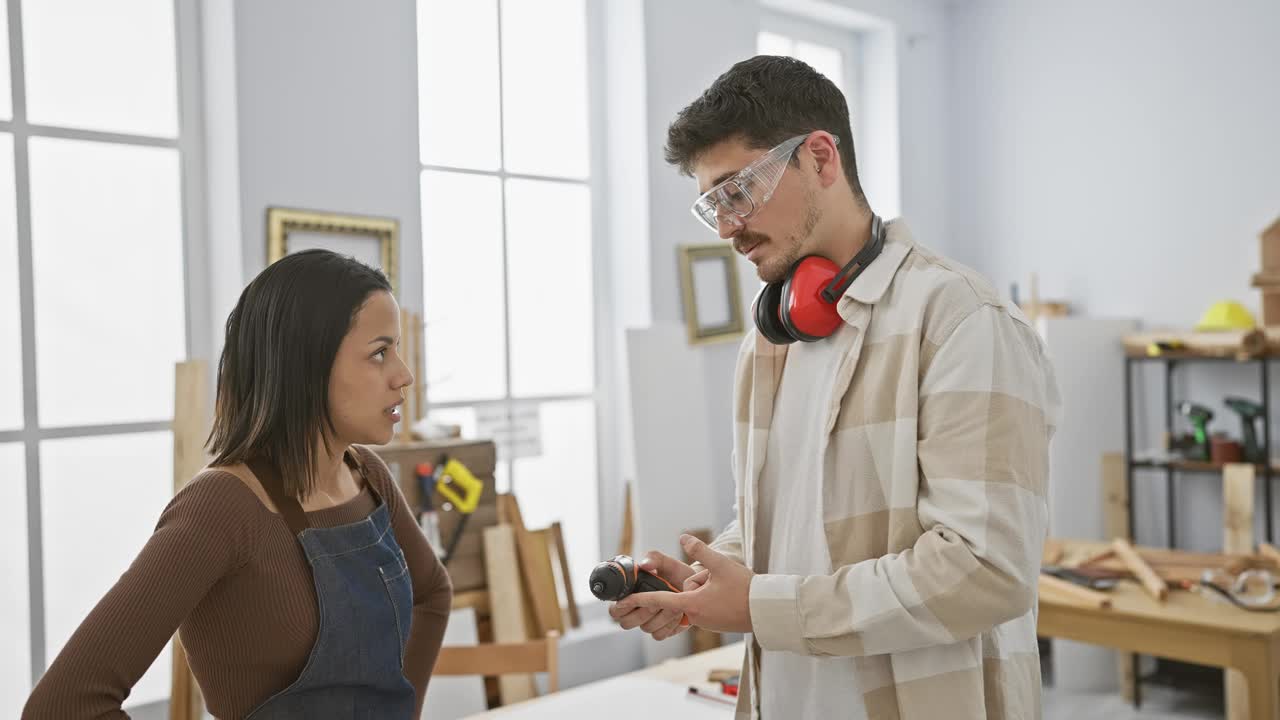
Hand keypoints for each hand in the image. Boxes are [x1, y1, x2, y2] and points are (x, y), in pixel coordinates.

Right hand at [607, 550, 695, 640]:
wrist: (696, 586)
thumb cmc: (677, 573)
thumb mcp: (666, 562)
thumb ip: (653, 558)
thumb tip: (643, 564)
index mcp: (631, 595)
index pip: (614, 610)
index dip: (620, 607)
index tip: (634, 597)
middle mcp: (637, 611)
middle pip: (626, 623)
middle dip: (643, 611)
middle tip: (658, 599)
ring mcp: (649, 623)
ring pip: (645, 628)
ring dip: (661, 615)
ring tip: (674, 602)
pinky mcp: (662, 631)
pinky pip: (659, 634)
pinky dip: (669, 624)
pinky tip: (678, 612)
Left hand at [615, 534, 754, 633]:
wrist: (767, 609)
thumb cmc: (745, 588)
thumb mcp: (721, 564)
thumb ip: (700, 550)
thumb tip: (684, 537)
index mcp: (693, 604)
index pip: (660, 601)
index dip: (640, 600)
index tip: (623, 602)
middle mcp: (697, 617)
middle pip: (685, 592)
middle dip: (698, 581)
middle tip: (719, 581)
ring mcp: (707, 623)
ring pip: (696, 598)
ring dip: (707, 588)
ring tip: (727, 587)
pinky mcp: (716, 624)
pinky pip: (706, 605)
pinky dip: (713, 596)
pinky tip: (729, 594)